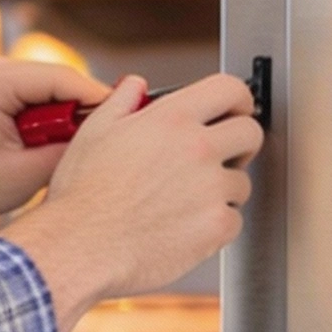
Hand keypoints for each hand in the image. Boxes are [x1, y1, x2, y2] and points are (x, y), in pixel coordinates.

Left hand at [0, 59, 110, 246]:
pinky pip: (49, 94)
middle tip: (107, 143)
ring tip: (76, 148)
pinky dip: (58, 117)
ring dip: (71, 117)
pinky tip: (58, 142)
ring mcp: (3, 73)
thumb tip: (108, 135)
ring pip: (61, 87)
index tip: (132, 121)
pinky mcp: (9, 84)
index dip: (101, 100)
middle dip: (86, 111)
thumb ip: (66, 151)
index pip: (65, 80)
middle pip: (66, 80)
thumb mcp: (23, 175)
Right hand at [1, 72, 262, 331]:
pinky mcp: (216, 226)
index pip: (230, 90)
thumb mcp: (93, 133)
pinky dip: (215, 225)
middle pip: (251, 133)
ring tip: (185, 201)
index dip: (238, 100)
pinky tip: (184, 226)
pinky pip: (234, 220)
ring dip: (222, 190)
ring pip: (241, 182)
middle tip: (221, 157)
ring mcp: (211, 188)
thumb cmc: (82, 195)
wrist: (80, 245)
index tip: (234, 112)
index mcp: (171, 120)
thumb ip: (121, 102)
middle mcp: (197, 149)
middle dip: (239, 144)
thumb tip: (134, 86)